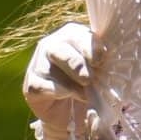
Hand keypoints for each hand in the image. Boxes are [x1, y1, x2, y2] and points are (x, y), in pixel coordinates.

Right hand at [22, 22, 96, 139]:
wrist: (71, 106)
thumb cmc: (88, 77)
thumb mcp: (98, 65)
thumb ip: (102, 58)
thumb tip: (109, 56)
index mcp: (71, 33)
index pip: (77, 34)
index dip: (89, 47)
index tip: (100, 60)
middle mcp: (51, 45)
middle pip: (59, 49)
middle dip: (76, 64)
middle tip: (89, 78)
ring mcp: (37, 64)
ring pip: (49, 69)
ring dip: (69, 82)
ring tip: (84, 92)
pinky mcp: (31, 85)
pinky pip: (41, 86)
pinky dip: (57, 91)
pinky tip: (68, 95)